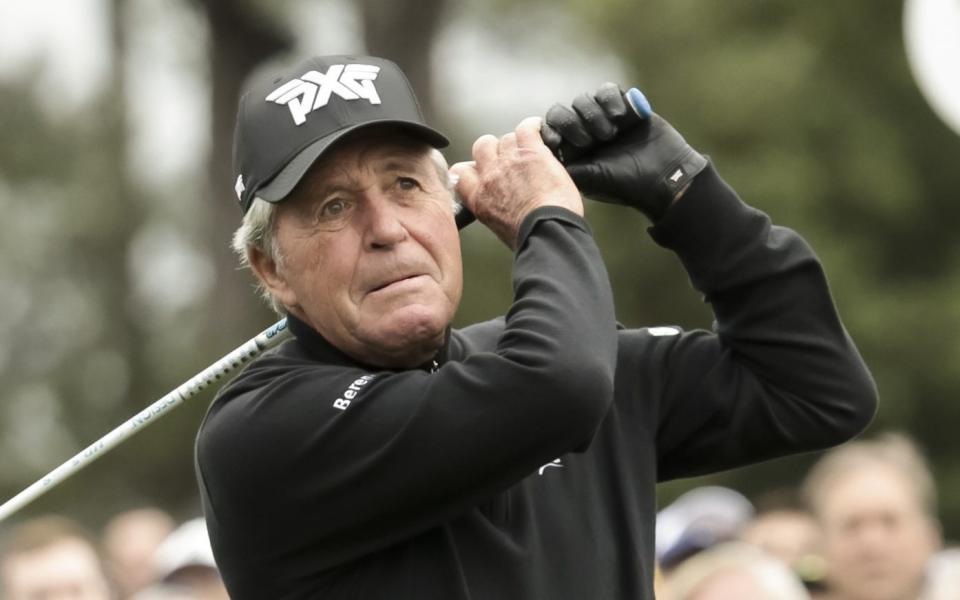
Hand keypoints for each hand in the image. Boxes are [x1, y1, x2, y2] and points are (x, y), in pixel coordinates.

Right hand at [450, 117, 582, 248]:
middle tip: (507, 157)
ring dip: (516, 142)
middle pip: (482, 146)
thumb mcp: (496, 225)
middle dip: (493, 149)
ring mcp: (509, 160)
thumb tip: (498, 201)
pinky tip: (539, 129)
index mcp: (478, 197)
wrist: (546, 230)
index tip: (479, 169)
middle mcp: (490, 175)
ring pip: (505, 137)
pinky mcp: (531, 151)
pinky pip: (526, 127)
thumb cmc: (529, 235)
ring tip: (528, 149)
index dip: (471, 167)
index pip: (460, 171)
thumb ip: (491, 207)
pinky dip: (533, 126)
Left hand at [541, 83, 706, 221]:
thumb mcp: (591, 180)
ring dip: (593, 113)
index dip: (550, 130)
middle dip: (572, 122)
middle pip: (561, 112)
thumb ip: (567, 166)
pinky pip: (607, 91)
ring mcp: (603, 119)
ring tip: (611, 132)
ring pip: (583, 100)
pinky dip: (610, 99)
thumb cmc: (626, 184)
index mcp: (571, 151)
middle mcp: (583, 134)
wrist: (665, 177)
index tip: (556, 140)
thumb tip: (541, 156)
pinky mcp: (624, 107)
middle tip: (590, 139)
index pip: (549, 131)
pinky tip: (621, 116)